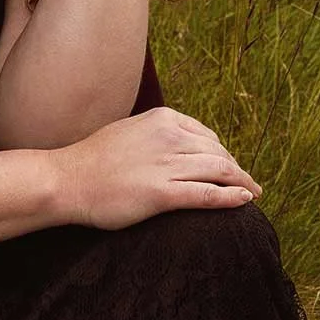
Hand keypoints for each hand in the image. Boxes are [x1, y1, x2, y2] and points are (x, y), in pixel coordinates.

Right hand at [51, 107, 262, 230]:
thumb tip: (179, 144)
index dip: (223, 154)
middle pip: (218, 153)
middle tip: (249, 184)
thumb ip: (156, 134)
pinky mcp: (162, 193)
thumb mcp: (130, 131)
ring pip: (220, 171)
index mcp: (163, 119)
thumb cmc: (93, 161)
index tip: (230, 168)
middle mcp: (169, 137)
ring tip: (253, 194)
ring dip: (242, 183)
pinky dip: (231, 197)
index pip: (207, 136)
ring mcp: (166, 164)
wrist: (66, 180)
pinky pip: (207, 194)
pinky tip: (245, 201)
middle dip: (237, 170)